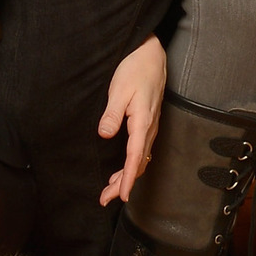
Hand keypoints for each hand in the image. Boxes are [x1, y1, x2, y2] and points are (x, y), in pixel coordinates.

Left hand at [99, 35, 166, 205]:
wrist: (151, 55)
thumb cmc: (135, 70)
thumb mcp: (119, 90)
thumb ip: (113, 113)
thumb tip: (104, 134)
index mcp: (143, 123)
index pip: (134, 157)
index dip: (127, 178)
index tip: (120, 196)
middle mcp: (149, 129)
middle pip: (138, 164)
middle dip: (122, 184)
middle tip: (104, 199)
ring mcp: (149, 127)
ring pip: (140, 160)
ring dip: (125, 177)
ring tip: (110, 191)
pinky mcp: (147, 124)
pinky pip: (140, 151)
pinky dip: (131, 165)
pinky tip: (122, 170)